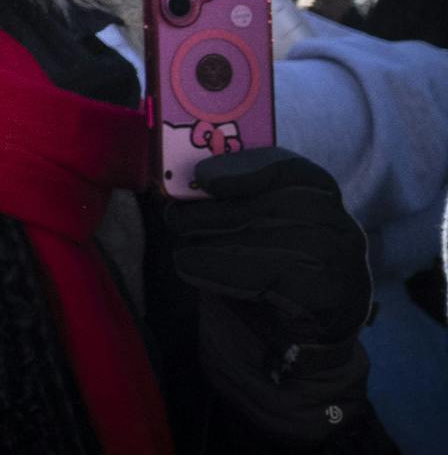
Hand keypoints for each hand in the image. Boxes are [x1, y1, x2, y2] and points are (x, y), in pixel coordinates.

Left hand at [171, 147, 373, 436]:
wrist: (293, 349)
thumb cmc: (263, 277)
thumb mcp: (249, 232)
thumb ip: (228, 204)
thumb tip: (176, 180)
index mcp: (323, 202)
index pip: (293, 170)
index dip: (247, 168)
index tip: (205, 177)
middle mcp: (341, 229)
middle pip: (273, 206)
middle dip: (215, 211)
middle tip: (173, 218)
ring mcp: (344, 265)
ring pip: (270, 240)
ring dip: (213, 242)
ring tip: (180, 246)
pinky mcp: (331, 299)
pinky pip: (270, 276)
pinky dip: (222, 269)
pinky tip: (191, 268)